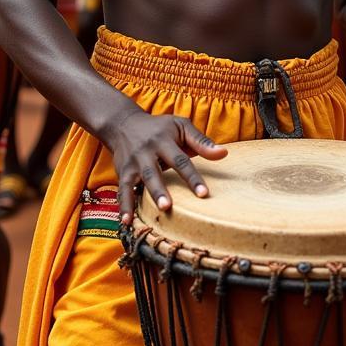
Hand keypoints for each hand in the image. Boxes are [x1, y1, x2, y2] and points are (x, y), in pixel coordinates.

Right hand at [101, 109, 227, 221]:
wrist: (124, 123)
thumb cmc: (160, 127)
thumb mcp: (181, 126)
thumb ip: (202, 141)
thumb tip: (224, 153)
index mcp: (164, 140)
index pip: (180, 160)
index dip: (192, 177)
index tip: (203, 194)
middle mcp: (146, 151)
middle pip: (154, 172)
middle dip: (160, 190)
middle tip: (169, 207)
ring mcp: (133, 162)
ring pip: (137, 181)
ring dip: (144, 198)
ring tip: (154, 212)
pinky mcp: (122, 171)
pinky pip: (122, 189)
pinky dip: (124, 205)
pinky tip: (127, 221)